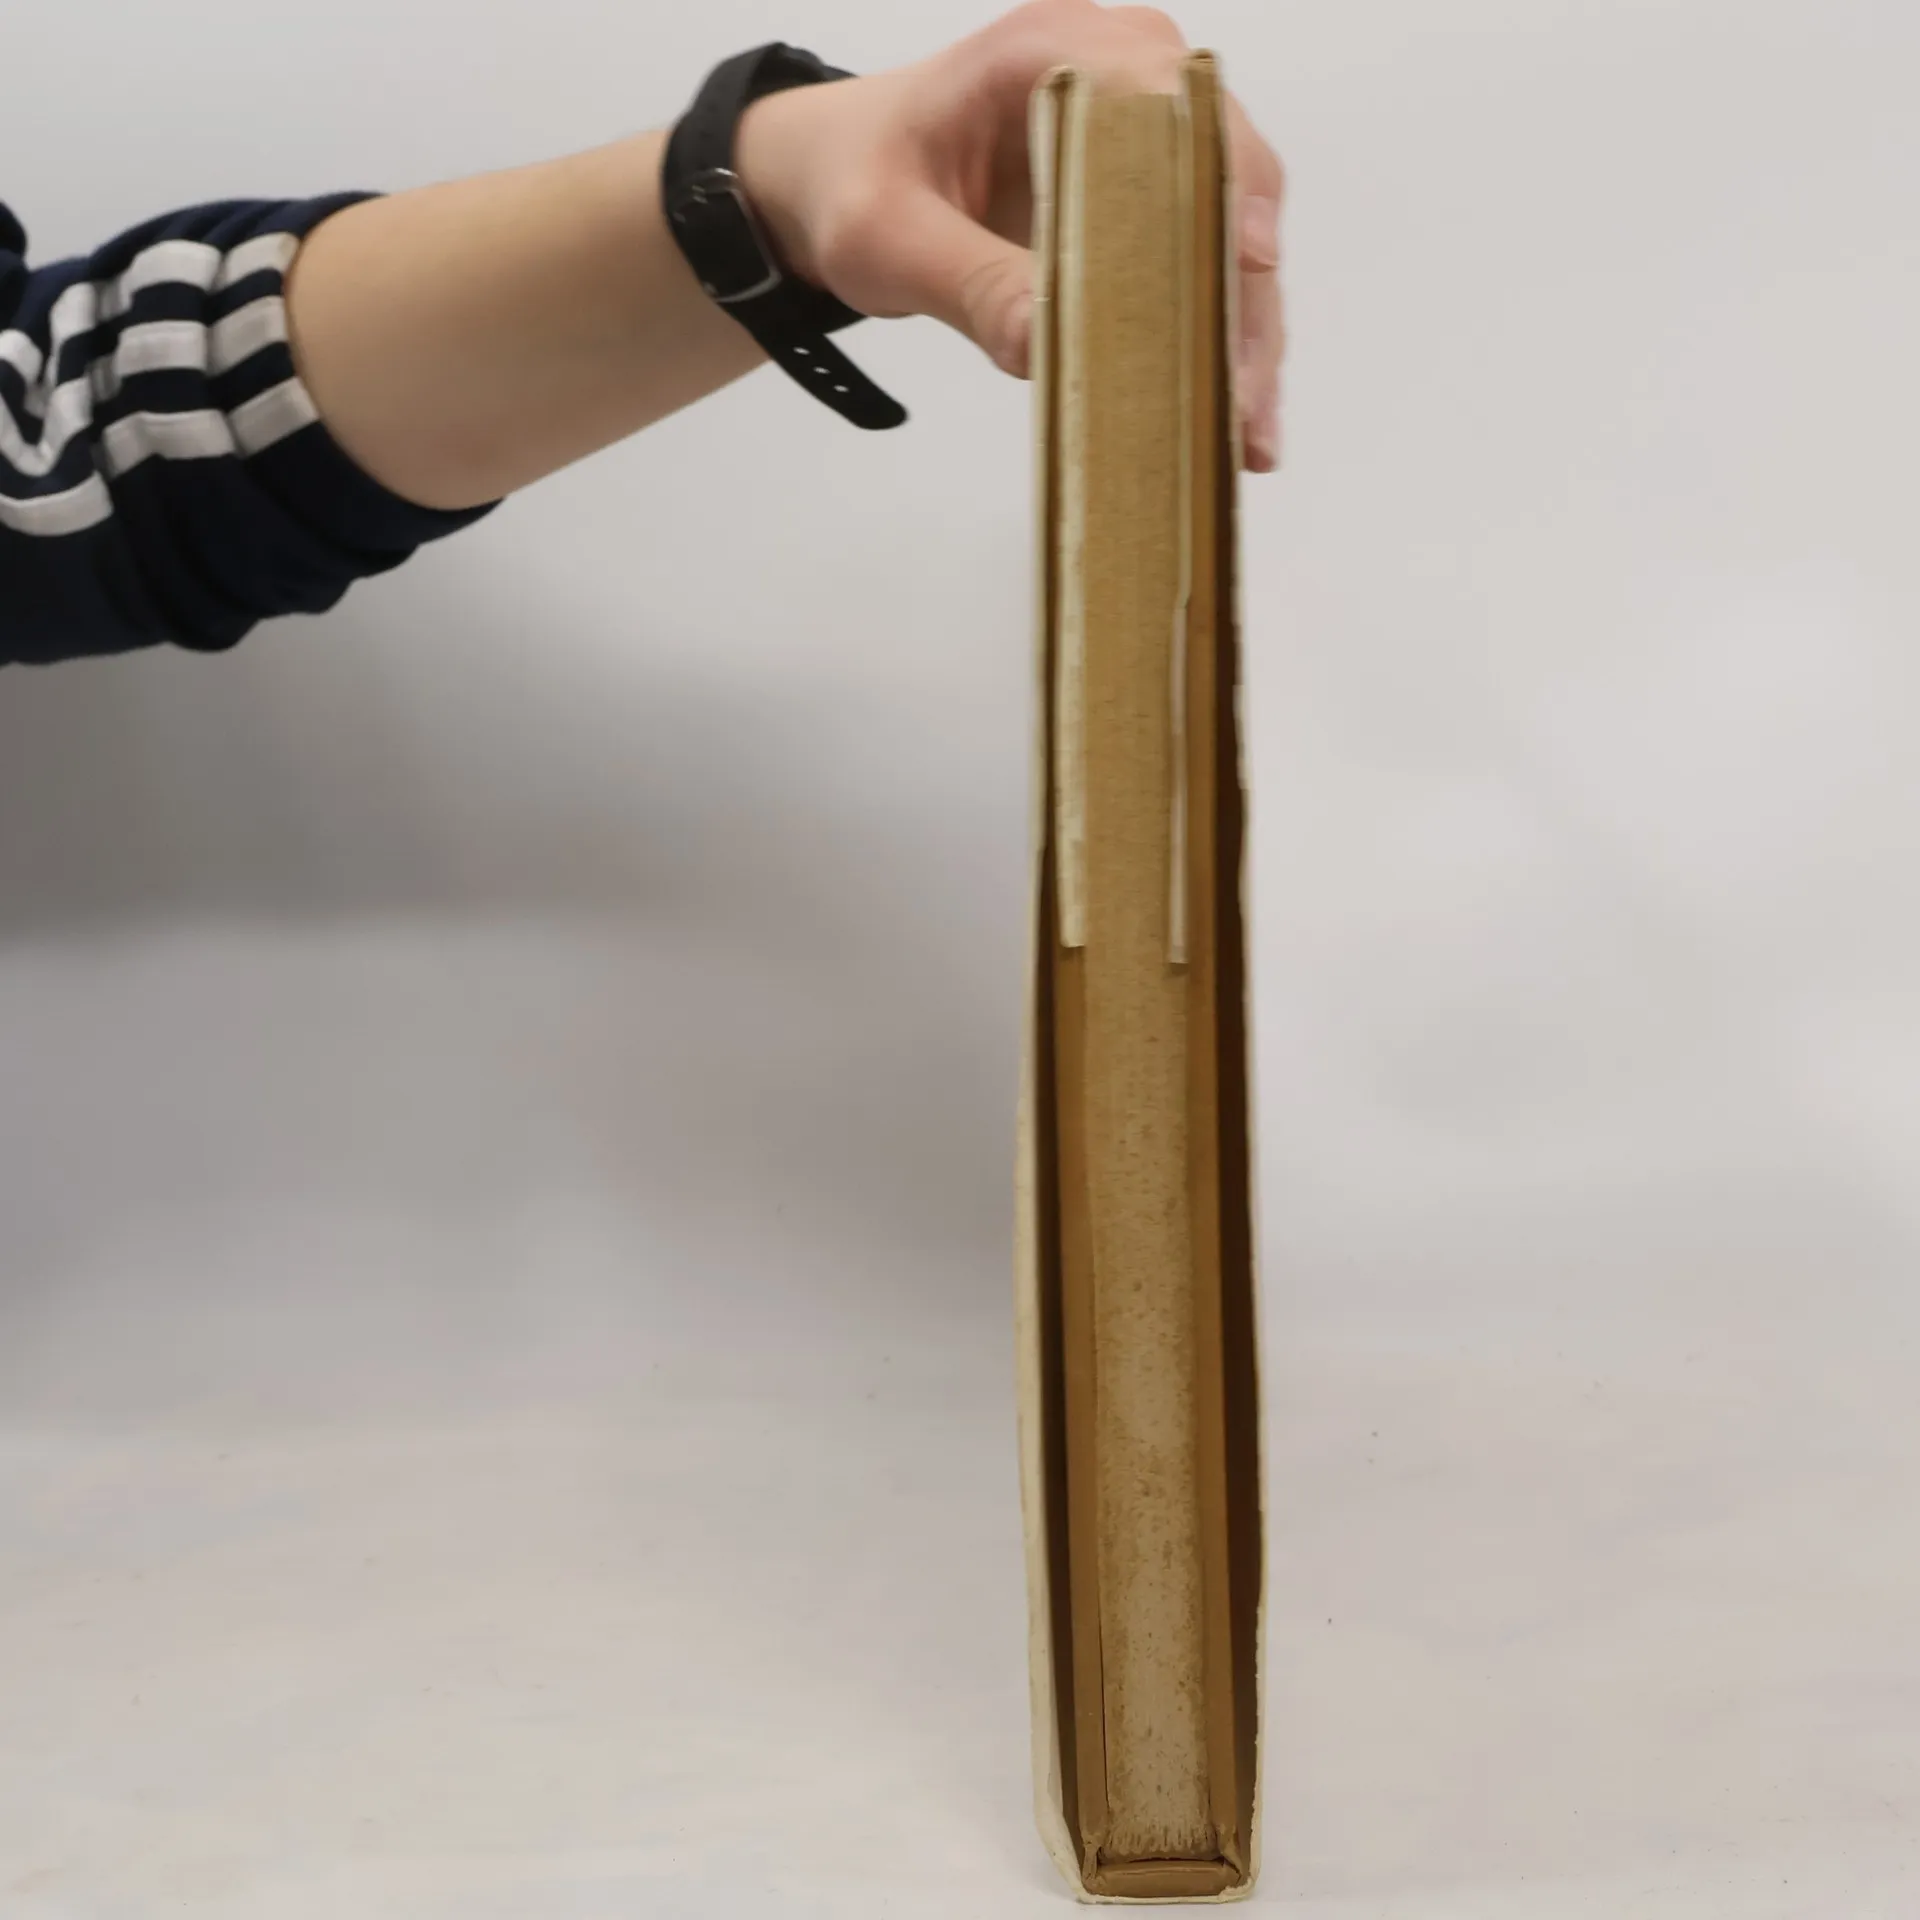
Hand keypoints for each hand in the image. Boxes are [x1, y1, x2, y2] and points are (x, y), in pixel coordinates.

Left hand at [737, 1, 1285, 471]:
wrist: (838, 177)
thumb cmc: (856, 184)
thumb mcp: (887, 239)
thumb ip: (969, 284)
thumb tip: (1051, 345)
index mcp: (1052, 52)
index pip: (1169, 107)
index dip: (1221, 185)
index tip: (1248, 264)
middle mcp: (1121, 76)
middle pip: (1224, 175)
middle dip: (1243, 292)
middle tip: (1240, 402)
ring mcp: (1145, 136)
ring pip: (1232, 228)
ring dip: (1244, 333)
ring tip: (1248, 435)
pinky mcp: (1147, 195)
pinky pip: (1204, 262)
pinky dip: (1219, 338)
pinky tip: (1233, 417)